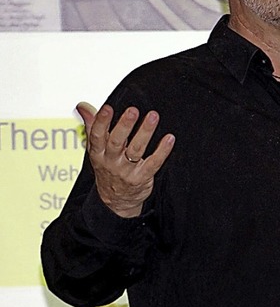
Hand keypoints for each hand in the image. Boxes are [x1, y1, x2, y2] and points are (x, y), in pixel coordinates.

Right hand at [77, 101, 174, 217]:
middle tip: (133, 110)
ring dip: (145, 133)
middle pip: (117, 142)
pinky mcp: (141, 178)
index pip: (97, 136)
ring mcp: (126, 171)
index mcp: (98, 153)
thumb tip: (83, 106)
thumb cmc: (108, 168)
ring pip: (136, 150)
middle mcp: (111, 162)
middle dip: (124, 126)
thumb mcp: (96, 149)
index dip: (101, 122)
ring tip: (153, 117)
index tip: (107, 108)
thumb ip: (92, 126)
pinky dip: (162, 151)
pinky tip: (169, 139)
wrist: (115, 200)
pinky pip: (153, 163)